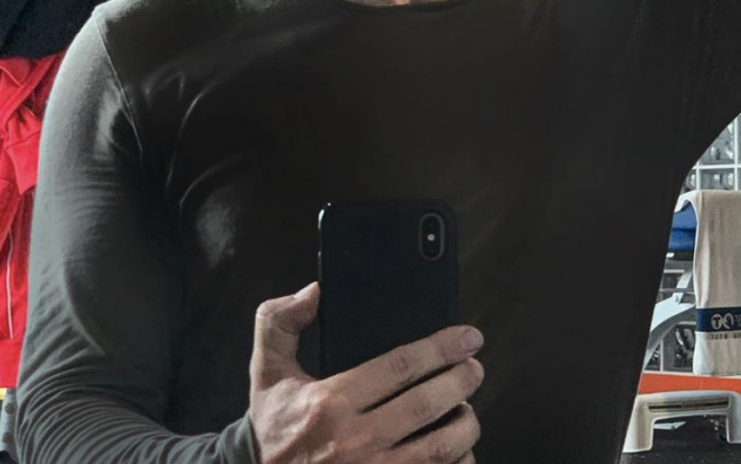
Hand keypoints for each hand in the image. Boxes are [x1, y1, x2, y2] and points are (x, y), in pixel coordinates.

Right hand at [248, 282, 484, 463]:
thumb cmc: (273, 427)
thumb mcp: (266, 371)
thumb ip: (280, 321)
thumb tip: (315, 292)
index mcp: (330, 404)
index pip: (401, 367)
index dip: (442, 348)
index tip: (468, 336)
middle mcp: (355, 443)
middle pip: (428, 406)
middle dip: (462, 380)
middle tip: (474, 367)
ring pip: (440, 450)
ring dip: (465, 425)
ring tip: (467, 407)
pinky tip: (458, 450)